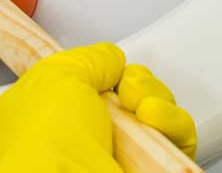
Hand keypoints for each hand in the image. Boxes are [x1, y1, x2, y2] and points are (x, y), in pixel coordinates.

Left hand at [0, 43, 196, 171]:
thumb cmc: (45, 142)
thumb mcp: (56, 76)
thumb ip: (88, 59)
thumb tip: (111, 59)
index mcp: (48, 116)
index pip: (86, 84)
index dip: (102, 69)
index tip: (106, 65)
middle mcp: (84, 138)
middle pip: (128, 93)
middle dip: (135, 80)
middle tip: (125, 87)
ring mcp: (117, 154)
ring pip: (156, 113)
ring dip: (154, 98)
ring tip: (140, 106)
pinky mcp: (148, 169)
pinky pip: (177, 137)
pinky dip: (172, 121)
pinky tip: (153, 118)